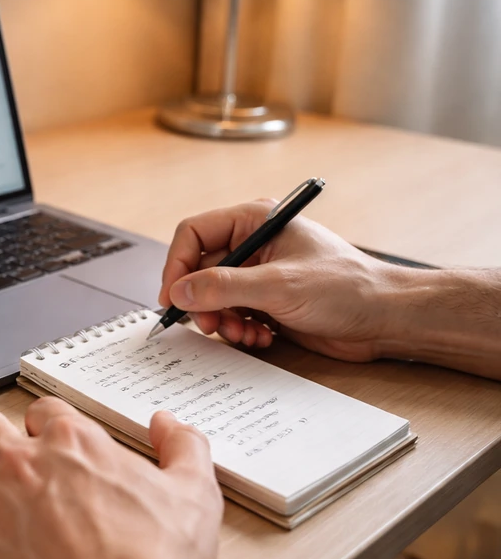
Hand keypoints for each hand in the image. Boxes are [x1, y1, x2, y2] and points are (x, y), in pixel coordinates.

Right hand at [159, 199, 407, 361]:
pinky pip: (233, 314)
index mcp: (254, 221)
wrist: (387, 318)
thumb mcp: (279, 286)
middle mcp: (253, 244)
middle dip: (201, 301)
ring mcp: (260, 274)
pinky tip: (261, 338)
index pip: (194, 234)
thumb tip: (179, 291)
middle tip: (209, 324)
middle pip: (200, 269)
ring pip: (214, 296)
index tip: (172, 298)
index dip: (177, 266)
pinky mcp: (268, 301)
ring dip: (222, 320)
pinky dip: (239, 330)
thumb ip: (224, 286)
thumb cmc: (347, 287)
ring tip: (243, 334)